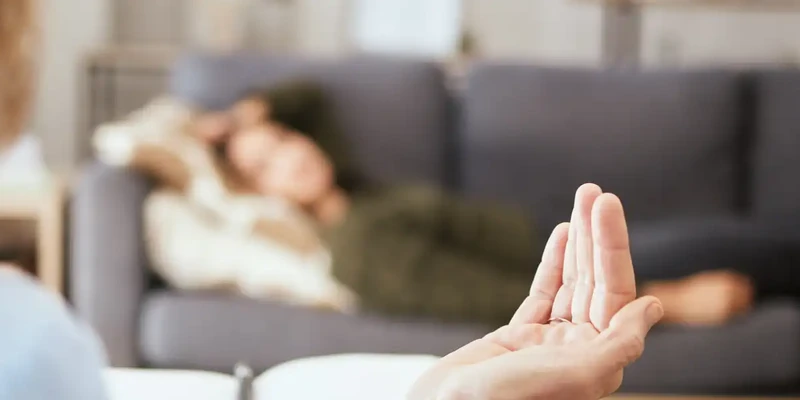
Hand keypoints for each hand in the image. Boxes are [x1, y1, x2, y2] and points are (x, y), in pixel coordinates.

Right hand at [407, 184, 662, 399]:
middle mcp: (578, 351)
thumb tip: (652, 308)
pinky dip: (553, 263)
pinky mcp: (518, 337)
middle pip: (595, 282)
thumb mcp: (578, 374)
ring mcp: (548, 342)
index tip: (607, 206)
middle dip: (595, 235)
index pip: (615, 293)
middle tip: (591, 191)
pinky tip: (561, 235)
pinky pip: (542, 293)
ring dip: (578, 242)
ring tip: (581, 201)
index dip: (612, 247)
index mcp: (598, 361)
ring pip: (571, 283)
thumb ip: (619, 342)